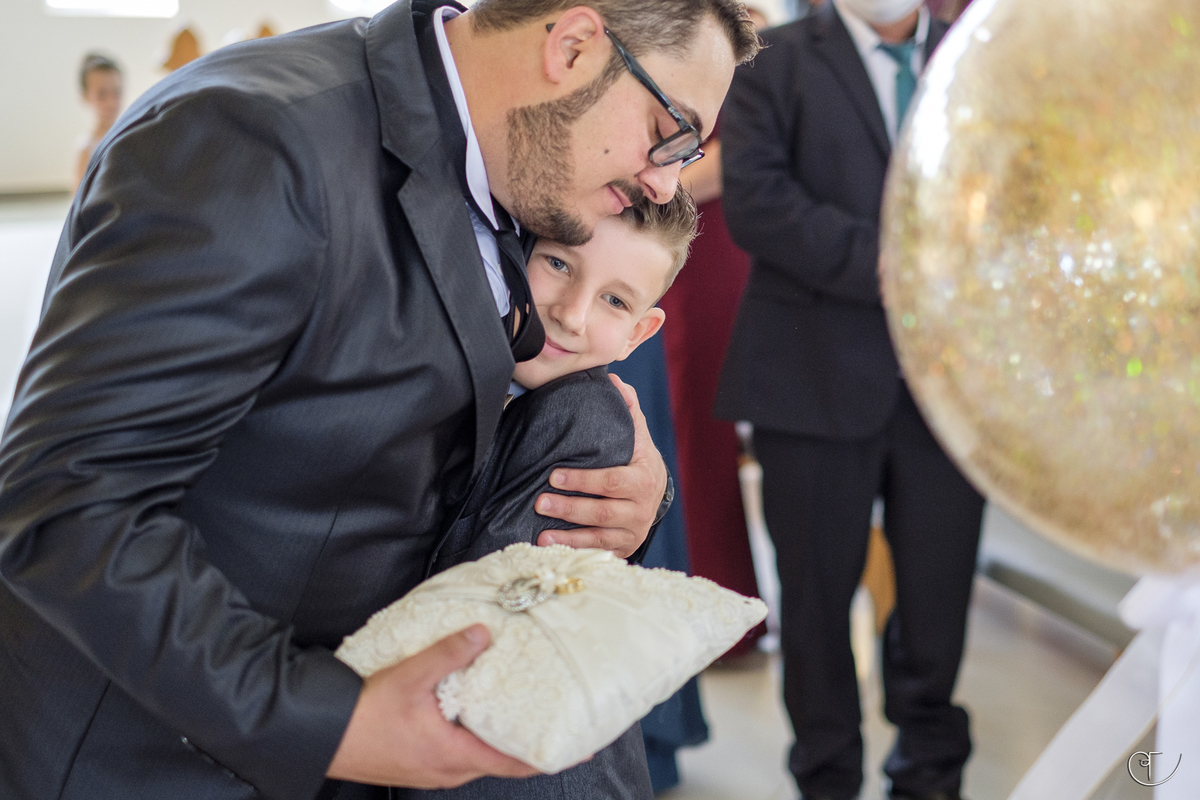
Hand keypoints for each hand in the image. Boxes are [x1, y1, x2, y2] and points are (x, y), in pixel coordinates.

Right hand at [326, 625, 539, 787]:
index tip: (580, 745)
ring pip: (481, 756)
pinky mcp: (421, 762)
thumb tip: (483, 633)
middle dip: (532, 743)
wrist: (323, 735)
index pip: (516, 762)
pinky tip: (479, 714)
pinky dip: (480, 736)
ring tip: (524, 713)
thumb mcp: (410, 677)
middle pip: (503, 761)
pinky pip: (461, 752)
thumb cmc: (362, 716)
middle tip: (558, 722)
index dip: (550, 754)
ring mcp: (435, 770)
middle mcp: (449, 770)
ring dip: (504, 739)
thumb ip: (449, 654)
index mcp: (454, 756)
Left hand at [535, 374, 667, 557]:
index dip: (583, 480)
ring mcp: (633, 532)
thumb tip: (614, 379)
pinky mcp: (624, 549)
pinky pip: (598, 554)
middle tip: (540, 501)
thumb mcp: (637, 433)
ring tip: (541, 533)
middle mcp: (641, 509)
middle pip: (603, 511)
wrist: (655, 494)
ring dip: (568, 537)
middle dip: (570, 507)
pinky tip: (552, 550)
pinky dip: (575, 552)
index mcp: (643, 479)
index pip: (612, 481)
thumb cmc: (637, 459)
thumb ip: (627, 407)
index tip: (554, 474)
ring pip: (599, 537)